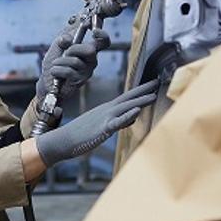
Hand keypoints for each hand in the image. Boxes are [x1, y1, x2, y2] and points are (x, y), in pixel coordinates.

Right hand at [34, 80, 156, 165]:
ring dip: (140, 101)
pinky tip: (136, 112)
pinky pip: (117, 122)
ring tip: (153, 96)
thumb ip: (119, 120)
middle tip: (157, 82)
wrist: (63, 139)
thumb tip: (133, 117)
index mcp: (108, 109)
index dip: (141, 90)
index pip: (127, 97)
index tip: (153, 83)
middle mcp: (107, 110)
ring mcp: (105, 118)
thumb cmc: (82, 134)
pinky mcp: (102, 129)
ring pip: (125, 107)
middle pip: (128, 98)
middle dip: (144, 90)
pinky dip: (127, 116)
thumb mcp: (103, 125)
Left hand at [36, 28, 110, 101]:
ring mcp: (87, 72)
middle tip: (65, 53)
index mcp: (88, 50)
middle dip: (73, 49)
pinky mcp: (80, 82)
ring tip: (55, 65)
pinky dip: (57, 70)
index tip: (94, 31)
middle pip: (91, 50)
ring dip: (60, 61)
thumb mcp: (56, 47)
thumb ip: (62, 40)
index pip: (103, 42)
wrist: (47, 82)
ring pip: (75, 61)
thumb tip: (67, 38)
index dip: (102, 35)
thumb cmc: (54, 64)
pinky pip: (68, 71)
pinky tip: (55, 73)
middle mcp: (91, 61)